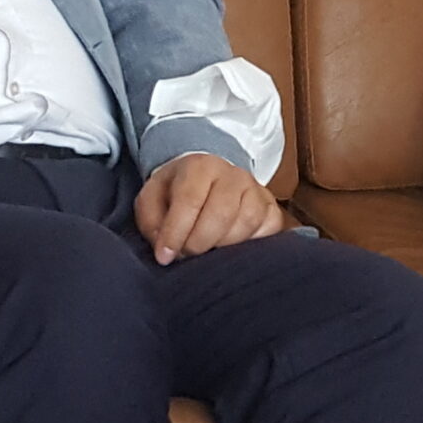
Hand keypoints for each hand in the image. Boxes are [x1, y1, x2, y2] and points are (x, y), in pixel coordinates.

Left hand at [135, 154, 290, 264]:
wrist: (207, 181)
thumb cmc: (177, 194)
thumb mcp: (152, 200)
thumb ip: (151, 222)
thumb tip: (165, 249)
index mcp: (200, 166)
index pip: (190, 200)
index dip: (175, 233)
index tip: (165, 256)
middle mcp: (233, 174)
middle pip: (221, 214)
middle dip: (198, 243)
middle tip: (186, 254)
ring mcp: (257, 190)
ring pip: (246, 223)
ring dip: (223, 246)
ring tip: (207, 248)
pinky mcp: (272, 209)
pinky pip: (267, 232)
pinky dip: (248, 246)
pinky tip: (230, 246)